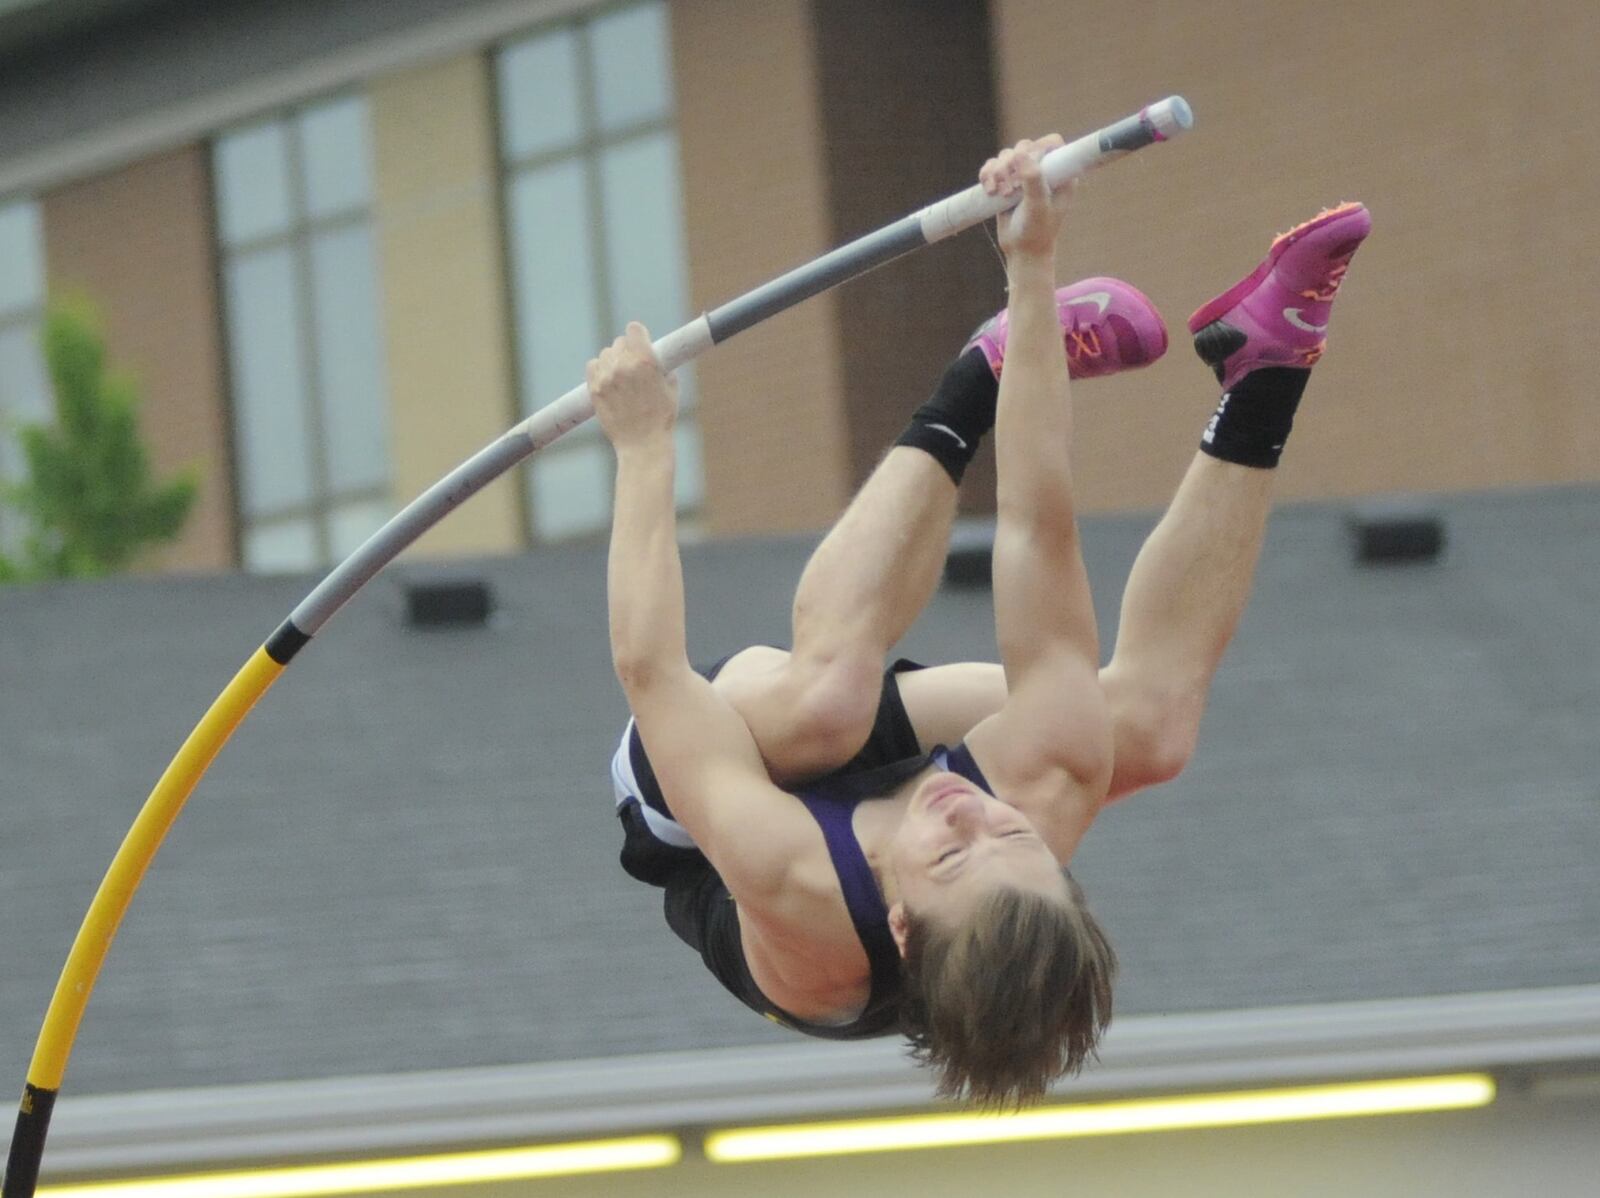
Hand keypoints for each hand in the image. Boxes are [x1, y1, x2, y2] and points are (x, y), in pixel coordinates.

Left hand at [587, 322, 678, 449]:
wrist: (643, 444)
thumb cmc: (661, 418)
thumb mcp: (671, 387)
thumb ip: (662, 366)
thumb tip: (656, 357)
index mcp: (645, 361)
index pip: (633, 329)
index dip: (638, 335)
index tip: (641, 342)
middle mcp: (623, 365)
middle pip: (619, 342)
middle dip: (627, 350)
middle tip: (633, 365)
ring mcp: (606, 377)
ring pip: (605, 354)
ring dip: (613, 360)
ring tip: (621, 376)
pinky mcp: (594, 389)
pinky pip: (592, 365)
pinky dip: (599, 369)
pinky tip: (608, 379)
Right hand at [980, 135, 1068, 259]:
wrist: (1022, 251)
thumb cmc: (1037, 231)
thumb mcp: (1038, 206)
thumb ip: (1033, 179)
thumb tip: (1020, 153)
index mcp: (1061, 173)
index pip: (1052, 144)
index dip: (1036, 149)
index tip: (1024, 167)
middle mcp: (1044, 170)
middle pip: (1025, 147)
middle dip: (1011, 164)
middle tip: (1009, 189)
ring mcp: (1024, 175)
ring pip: (1006, 155)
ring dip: (997, 171)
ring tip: (997, 192)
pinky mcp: (1006, 181)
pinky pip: (993, 165)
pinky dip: (987, 174)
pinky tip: (989, 189)